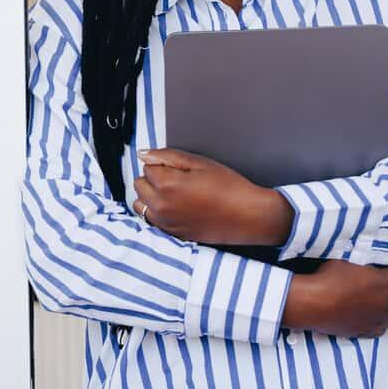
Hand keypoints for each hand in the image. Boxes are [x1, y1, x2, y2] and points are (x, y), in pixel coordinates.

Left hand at [132, 148, 293, 245]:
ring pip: (141, 204)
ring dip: (150, 196)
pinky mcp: (172, 233)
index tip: (179, 168)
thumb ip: (167, 156)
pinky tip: (176, 208)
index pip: (147, 166)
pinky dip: (157, 212)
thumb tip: (144, 154)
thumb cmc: (228, 187)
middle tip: (177, 179)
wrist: (248, 216)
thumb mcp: (199, 163)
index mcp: (167, 185)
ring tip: (173, 193)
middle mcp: (161, 206)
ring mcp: (165, 222)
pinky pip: (151, 220)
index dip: (163, 164)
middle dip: (153, 179)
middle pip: (140, 185)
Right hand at [282, 260, 387, 337]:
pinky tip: (370, 316)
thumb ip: (365, 261)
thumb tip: (367, 258)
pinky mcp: (367, 331)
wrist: (315, 303)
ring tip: (383, 302)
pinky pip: (381, 330)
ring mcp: (379, 319)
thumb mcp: (348, 260)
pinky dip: (378, 323)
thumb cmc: (330, 277)